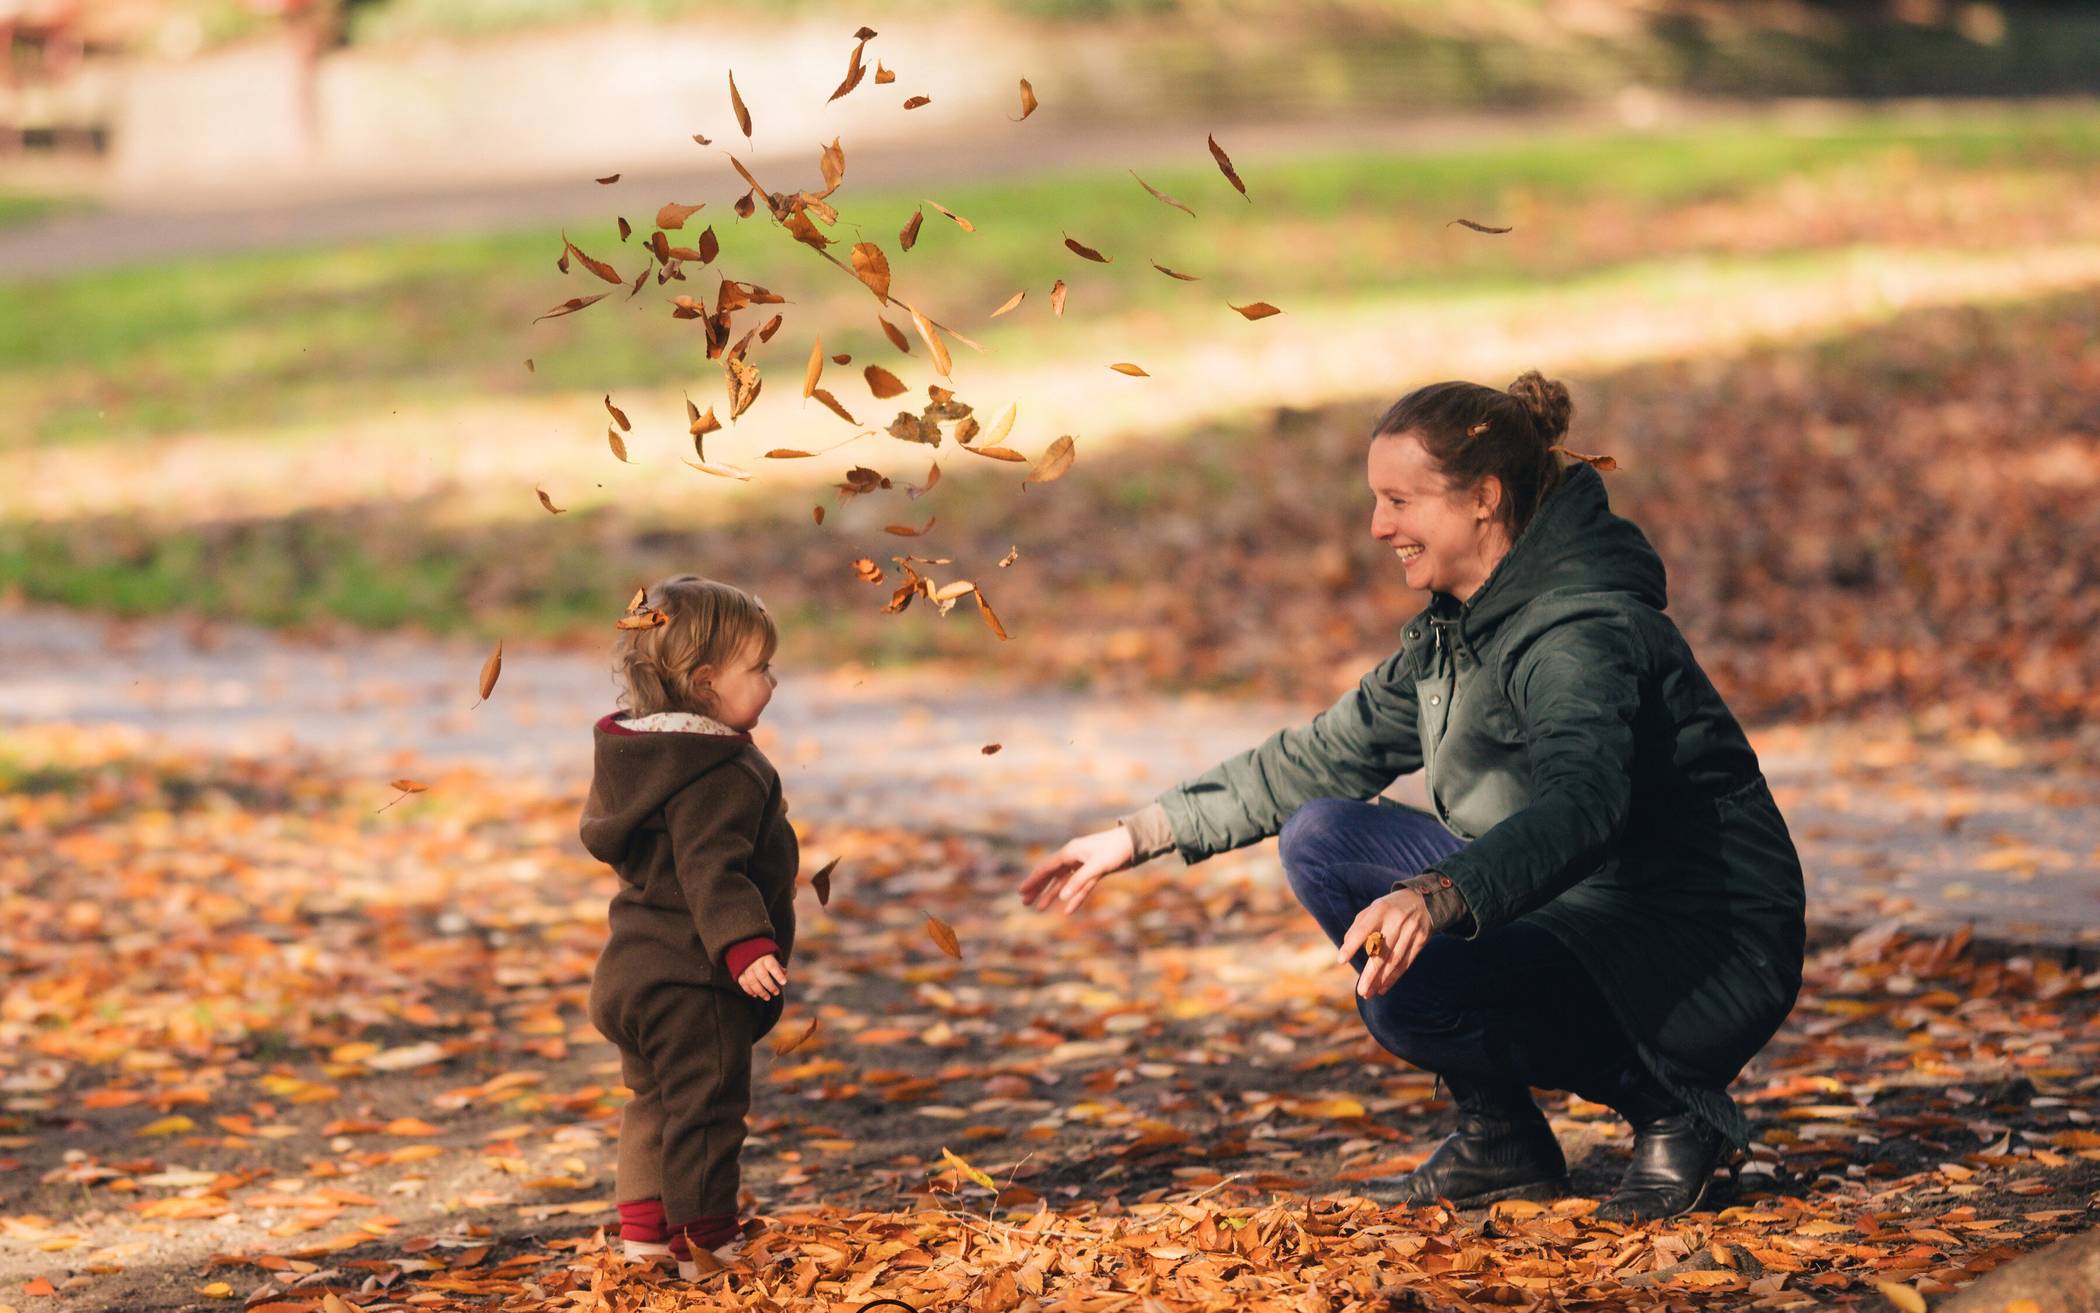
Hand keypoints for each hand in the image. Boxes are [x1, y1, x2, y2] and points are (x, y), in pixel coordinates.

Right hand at [736, 953, 786, 999]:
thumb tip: (785, 974)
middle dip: (770, 986)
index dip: (778, 975)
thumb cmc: (762, 955)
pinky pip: (744, 983)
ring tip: (767, 997)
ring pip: (752, 982)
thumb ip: (777, 965)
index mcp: (765, 957)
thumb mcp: (771, 956)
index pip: (772, 966)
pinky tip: (755, 995)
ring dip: (760, 992)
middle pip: (762, 976)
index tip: (784, 983)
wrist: (744, 948)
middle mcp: (755, 962)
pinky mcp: (739, 972)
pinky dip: (749, 991)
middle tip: (776, 993)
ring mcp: (746, 968)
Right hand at [1018, 826, 1135, 913]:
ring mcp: (1083, 865)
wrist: (1135, 842)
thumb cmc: (1116, 849)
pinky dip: (1074, 898)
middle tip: (1025, 902)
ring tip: (1039, 909)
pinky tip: (1068, 911)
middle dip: (1038, 889)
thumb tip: (1061, 897)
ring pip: (1063, 883)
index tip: (1021, 891)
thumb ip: (1079, 881)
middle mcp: (1074, 858)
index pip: (1047, 868)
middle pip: (1051, 875)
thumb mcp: (1097, 866)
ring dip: (1052, 895)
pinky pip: (1080, 887)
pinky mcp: (1094, 872)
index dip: (1033, 880)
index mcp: (1070, 852)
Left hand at [1336, 889, 1432, 997]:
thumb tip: (1346, 947)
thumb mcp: (1373, 909)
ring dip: (1381, 980)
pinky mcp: (1421, 941)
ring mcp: (1411, 932)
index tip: (1341, 960)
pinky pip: (1406, 963)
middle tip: (1361, 991)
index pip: (1364, 929)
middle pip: (1382, 951)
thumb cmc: (1389, 908)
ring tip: (1369, 992)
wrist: (1423, 901)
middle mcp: (1397, 921)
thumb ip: (1358, 927)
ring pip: (1395, 961)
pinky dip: (1393, 978)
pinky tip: (1383, 988)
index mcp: (1380, 910)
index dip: (1352, 945)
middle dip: (1371, 973)